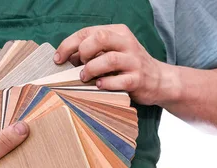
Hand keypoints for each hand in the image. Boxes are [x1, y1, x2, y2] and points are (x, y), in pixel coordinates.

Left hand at [54, 25, 170, 104]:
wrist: (158, 80)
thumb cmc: (128, 67)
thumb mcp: (110, 53)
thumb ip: (91, 53)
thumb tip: (66, 59)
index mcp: (117, 32)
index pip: (88, 32)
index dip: (69, 45)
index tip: (58, 59)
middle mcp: (126, 43)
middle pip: (99, 39)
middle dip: (83, 53)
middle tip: (79, 66)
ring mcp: (134, 61)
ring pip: (109, 59)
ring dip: (91, 69)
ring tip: (85, 77)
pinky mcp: (138, 79)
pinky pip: (119, 80)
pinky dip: (106, 84)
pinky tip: (100, 86)